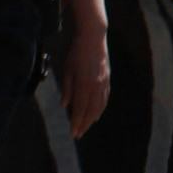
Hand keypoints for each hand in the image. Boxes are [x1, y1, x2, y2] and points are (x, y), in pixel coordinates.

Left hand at [64, 20, 112, 135]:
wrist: (93, 38)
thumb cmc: (76, 53)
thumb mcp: (67, 70)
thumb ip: (67, 88)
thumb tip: (65, 105)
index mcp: (84, 84)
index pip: (80, 109)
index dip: (77, 122)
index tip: (74, 133)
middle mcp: (96, 86)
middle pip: (91, 110)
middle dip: (85, 124)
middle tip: (79, 134)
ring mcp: (103, 83)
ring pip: (100, 105)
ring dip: (93, 118)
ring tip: (87, 126)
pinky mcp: (107, 79)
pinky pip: (105, 98)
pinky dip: (101, 107)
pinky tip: (97, 113)